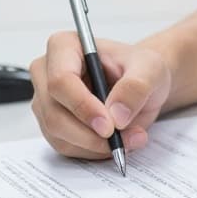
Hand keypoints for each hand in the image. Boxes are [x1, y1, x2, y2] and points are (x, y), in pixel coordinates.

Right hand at [29, 32, 173, 159]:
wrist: (141, 85)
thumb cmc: (139, 68)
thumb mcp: (150, 69)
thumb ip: (136, 87)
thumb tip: (116, 115)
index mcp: (64, 47)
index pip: (61, 80)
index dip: (82, 106)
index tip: (109, 126)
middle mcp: (47, 72)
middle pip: (54, 113)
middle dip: (90, 134)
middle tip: (123, 139)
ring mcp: (46, 100)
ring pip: (58, 134)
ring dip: (94, 145)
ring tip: (129, 138)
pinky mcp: (52, 124)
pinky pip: (65, 146)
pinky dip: (92, 150)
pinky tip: (114, 142)